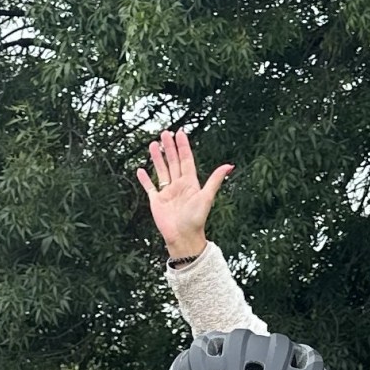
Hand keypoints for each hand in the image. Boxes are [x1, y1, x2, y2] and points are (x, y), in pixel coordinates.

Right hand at [136, 128, 233, 263]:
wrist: (183, 237)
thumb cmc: (196, 219)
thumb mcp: (206, 197)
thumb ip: (215, 180)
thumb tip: (229, 165)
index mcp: (190, 183)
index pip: (186, 160)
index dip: (183, 146)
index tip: (180, 133)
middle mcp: (178, 185)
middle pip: (173, 162)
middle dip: (168, 147)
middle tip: (164, 133)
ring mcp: (167, 192)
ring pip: (161, 170)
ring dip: (157, 158)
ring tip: (152, 144)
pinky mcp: (156, 201)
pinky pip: (149, 187)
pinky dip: (144, 179)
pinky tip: (140, 170)